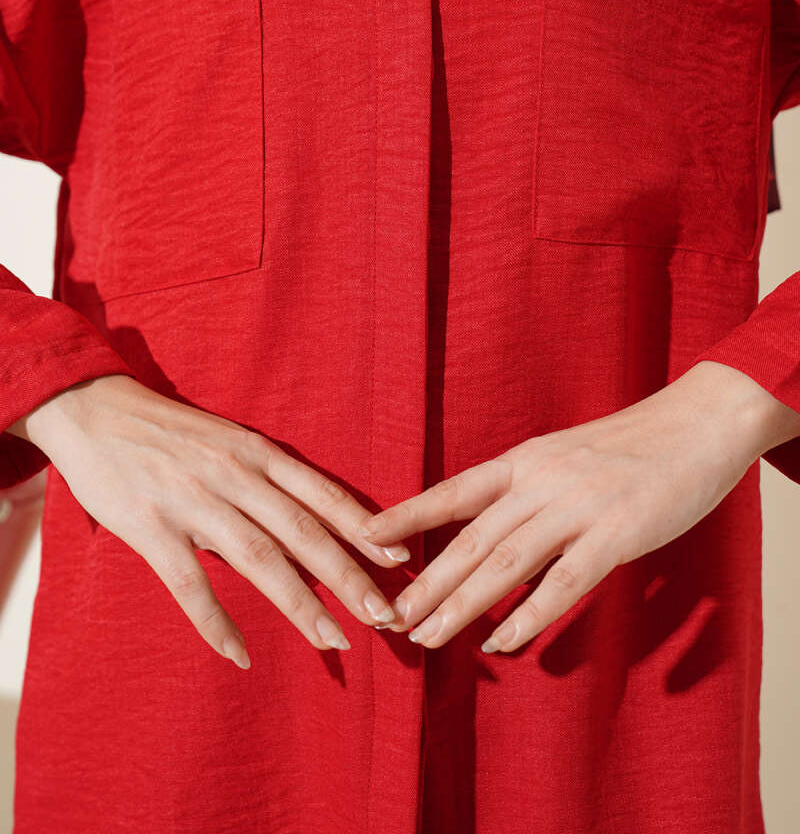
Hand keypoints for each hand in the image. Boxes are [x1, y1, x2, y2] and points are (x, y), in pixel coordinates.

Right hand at [7, 374, 409, 665]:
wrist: (93, 409)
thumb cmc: (167, 431)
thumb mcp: (226, 441)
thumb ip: (264, 479)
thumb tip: (308, 529)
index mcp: (256, 451)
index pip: (321, 493)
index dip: (363, 528)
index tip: (400, 559)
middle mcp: (233, 474)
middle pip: (303, 531)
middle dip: (348, 577)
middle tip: (385, 617)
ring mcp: (193, 501)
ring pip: (259, 560)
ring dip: (300, 605)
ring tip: (334, 642)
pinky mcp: (151, 528)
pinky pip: (190, 586)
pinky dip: (217, 624)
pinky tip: (240, 655)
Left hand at [356, 360, 793, 654]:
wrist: (697, 423)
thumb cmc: (631, 445)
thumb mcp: (566, 456)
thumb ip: (529, 490)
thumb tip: (491, 531)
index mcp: (525, 460)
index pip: (454, 491)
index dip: (407, 515)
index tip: (364, 537)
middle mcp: (542, 480)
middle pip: (472, 538)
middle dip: (428, 582)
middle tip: (392, 618)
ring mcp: (579, 505)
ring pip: (506, 563)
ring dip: (463, 604)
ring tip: (428, 637)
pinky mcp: (617, 532)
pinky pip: (566, 581)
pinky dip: (531, 615)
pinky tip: (504, 641)